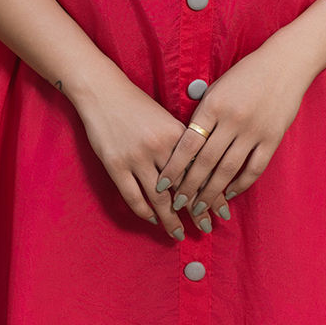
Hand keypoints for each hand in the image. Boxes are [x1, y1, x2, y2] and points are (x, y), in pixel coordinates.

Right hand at [70, 64, 197, 240]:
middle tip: (206, 228)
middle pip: (182, 188)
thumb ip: (183, 143)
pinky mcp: (115, 165)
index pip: (200, 171)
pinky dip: (144, 211)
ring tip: (179, 233)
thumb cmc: (138, 105)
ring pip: (158, 198)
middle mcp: (159, 148)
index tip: (222, 211)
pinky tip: (152, 219)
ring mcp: (136, 158)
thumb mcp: (167, 119)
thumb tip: (200, 171)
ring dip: (170, 219)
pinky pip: (132, 196)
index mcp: (177, 135)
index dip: (212, 194)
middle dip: (196, 211)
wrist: (103, 92)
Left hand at [155, 31, 313, 220]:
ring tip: (199, 207)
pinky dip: (240, 184)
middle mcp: (232, 120)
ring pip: (227, 170)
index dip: (173, 168)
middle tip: (177, 206)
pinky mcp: (272, 138)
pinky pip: (254, 168)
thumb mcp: (217, 87)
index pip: (187, 144)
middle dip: (189, 187)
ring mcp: (253, 131)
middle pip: (205, 162)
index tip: (162, 186)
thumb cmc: (246, 74)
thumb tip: (184, 145)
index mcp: (213, 105)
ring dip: (211, 192)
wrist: (285, 63)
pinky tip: (229, 193)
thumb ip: (203, 114)